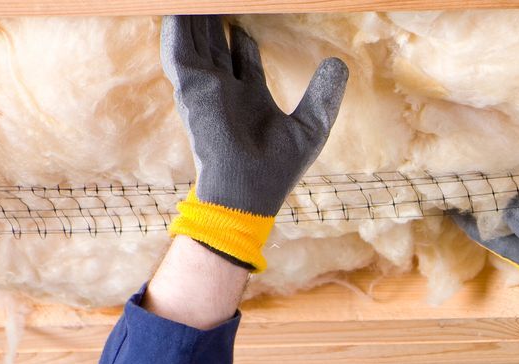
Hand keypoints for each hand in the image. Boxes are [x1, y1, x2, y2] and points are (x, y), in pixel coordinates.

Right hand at [162, 15, 347, 269]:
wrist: (249, 190)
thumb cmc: (278, 167)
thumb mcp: (312, 125)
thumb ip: (324, 95)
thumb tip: (340, 63)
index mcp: (249, 95)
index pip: (243, 52)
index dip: (244, 31)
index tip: (251, 7)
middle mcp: (224, 87)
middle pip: (217, 38)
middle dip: (217, 14)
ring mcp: (205, 85)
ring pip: (196, 35)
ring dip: (198, 12)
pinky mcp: (190, 86)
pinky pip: (178, 47)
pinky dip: (178, 23)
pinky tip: (179, 5)